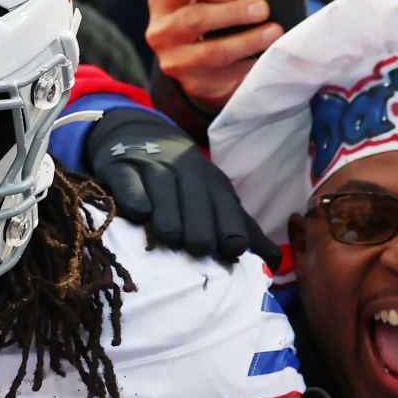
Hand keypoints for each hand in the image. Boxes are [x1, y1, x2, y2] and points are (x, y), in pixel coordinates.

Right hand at [85, 103, 261, 263]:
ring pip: (165, 195)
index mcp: (212, 185)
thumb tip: (276, 261)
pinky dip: (135, 201)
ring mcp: (152, 169)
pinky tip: (139, 214)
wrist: (142, 136)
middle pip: (197, 203)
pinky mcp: (121, 168)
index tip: (233, 250)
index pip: (225, 208)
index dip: (231, 230)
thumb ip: (241, 227)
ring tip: (169, 238)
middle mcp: (185, 174)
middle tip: (196, 250)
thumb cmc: (184, 180)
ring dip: (169, 220)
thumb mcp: (215, 197)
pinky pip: (130, 186)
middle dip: (199, 230)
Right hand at [145, 0, 280, 113]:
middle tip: (262, 8)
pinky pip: (225, 74)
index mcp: (162, 1)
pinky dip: (248, 63)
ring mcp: (175, 61)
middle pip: (195, 20)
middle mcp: (162, 32)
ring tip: (273, 31)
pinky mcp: (193, 83)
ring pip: (213, 52)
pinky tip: (264, 54)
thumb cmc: (200, 13)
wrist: (188, 56)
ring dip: (247, 41)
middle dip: (232, 13)